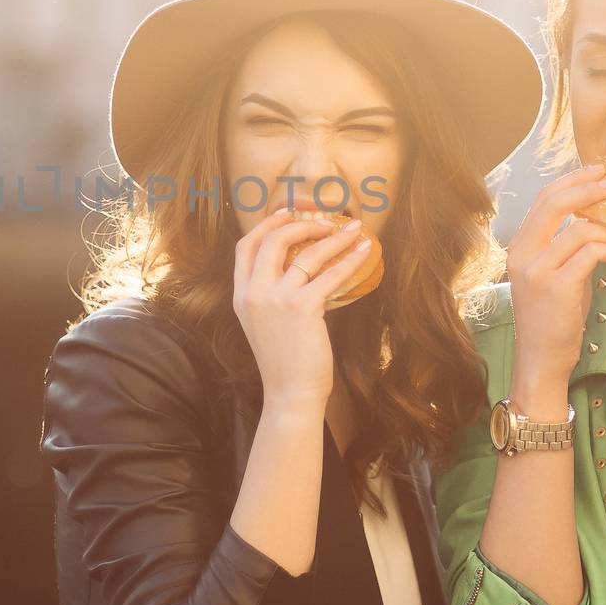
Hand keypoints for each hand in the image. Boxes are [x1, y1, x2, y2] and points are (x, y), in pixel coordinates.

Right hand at [232, 208, 372, 405]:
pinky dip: (350, 258)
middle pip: (273, 239)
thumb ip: (270, 295)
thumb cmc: (284, 361)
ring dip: (332, 236)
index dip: (267, 224)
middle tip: (324, 220)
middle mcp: (254, 292)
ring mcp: (276, 298)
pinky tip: (364, 250)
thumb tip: (299, 264)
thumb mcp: (263, 323)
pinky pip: (330, 273)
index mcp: (241, 295)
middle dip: (300, 222)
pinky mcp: (302, 307)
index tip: (287, 212)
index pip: (246, 246)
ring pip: (306, 252)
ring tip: (351, 229)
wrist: (290, 393)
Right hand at [505, 166, 605, 388]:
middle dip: (589, 187)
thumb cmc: (554, 321)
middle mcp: (521, 254)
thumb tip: (595, 221)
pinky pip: (592, 253)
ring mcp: (536, 269)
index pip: (543, 199)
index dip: (572, 181)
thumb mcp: (554, 277)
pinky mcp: (556, 286)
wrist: (541, 360)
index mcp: (519, 247)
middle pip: (553, 202)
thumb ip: (565, 248)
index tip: (599, 172)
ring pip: (581, 229)